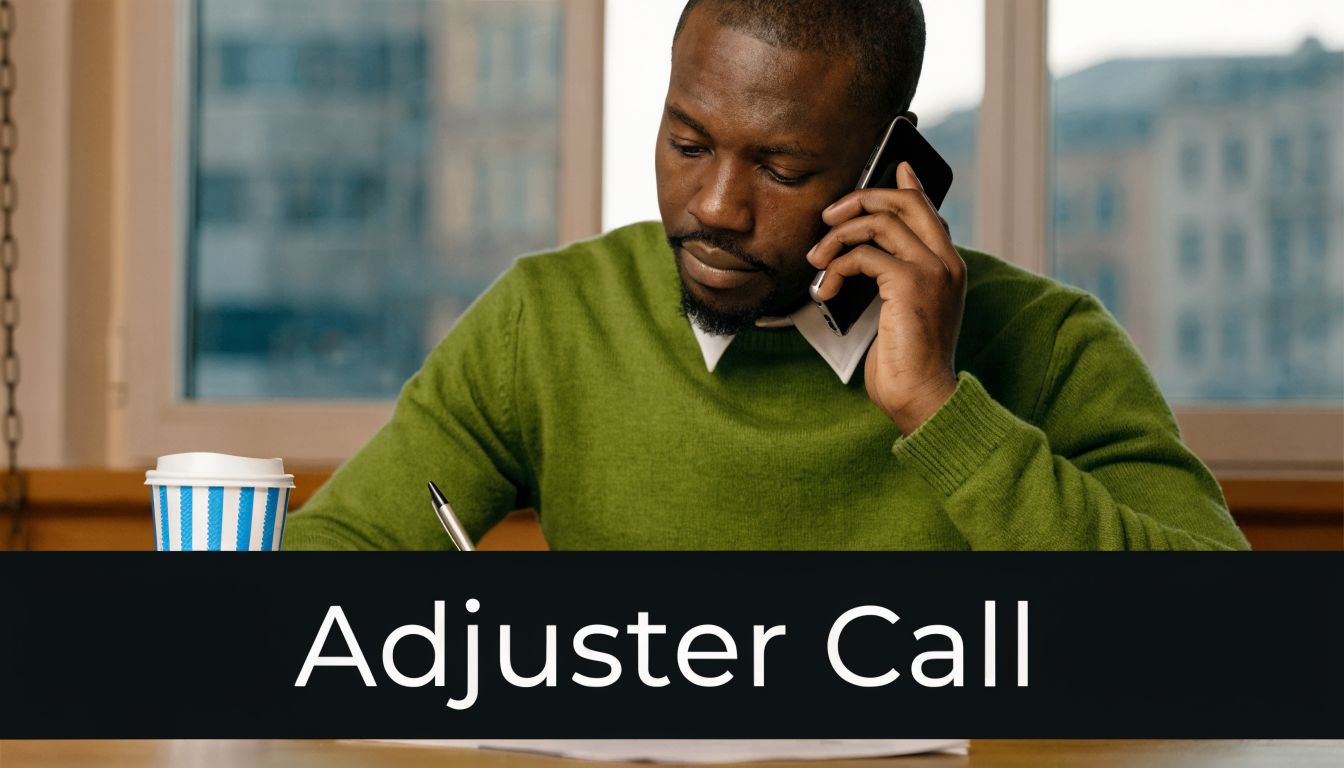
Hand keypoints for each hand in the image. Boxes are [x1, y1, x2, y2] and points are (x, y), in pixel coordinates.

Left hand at [807, 162, 965, 433]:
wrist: (920, 395)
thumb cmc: (906, 362)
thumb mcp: (901, 311)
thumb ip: (893, 278)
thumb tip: (865, 256)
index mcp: (948, 267)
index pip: (928, 212)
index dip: (908, 187)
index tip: (895, 168)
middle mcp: (946, 262)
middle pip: (904, 203)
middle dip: (861, 200)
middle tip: (829, 217)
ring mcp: (931, 270)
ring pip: (878, 223)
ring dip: (837, 236)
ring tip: (817, 260)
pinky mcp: (909, 283)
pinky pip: (863, 254)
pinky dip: (837, 268)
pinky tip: (825, 290)